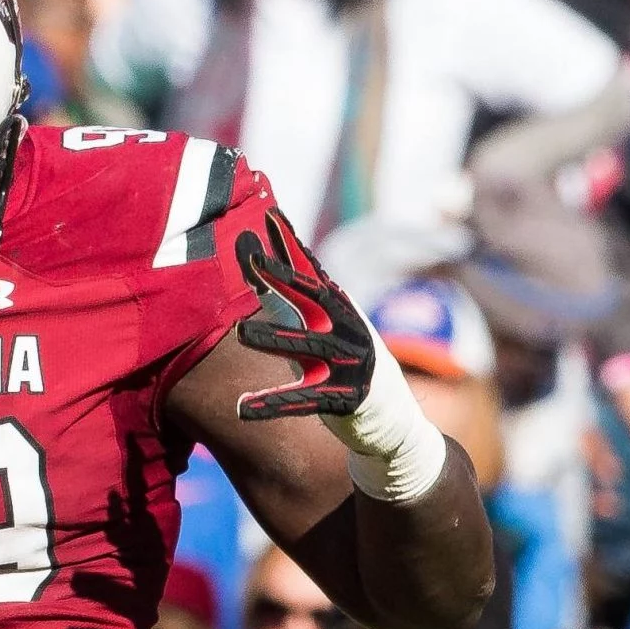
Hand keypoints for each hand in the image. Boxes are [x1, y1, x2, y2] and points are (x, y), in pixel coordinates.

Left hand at [233, 209, 374, 422]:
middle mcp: (344, 329)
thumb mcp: (315, 322)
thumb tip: (251, 256)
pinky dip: (272, 404)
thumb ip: (284, 293)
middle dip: (285, 279)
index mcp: (336, 309)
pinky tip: (242, 408)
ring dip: (274, 339)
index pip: (310, 271)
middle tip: (256, 261)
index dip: (291, 245)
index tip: (270, 216)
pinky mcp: (341, 398)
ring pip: (307, 348)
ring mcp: (345, 363)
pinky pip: (301, 401)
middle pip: (313, 299)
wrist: (387, 412)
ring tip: (242, 332)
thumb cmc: (338, 357)